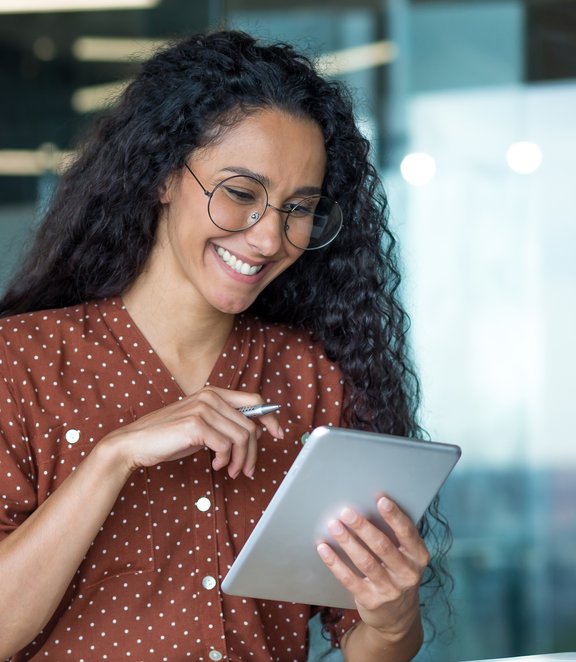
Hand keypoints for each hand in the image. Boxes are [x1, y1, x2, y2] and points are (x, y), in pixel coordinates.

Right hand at [103, 386, 283, 478]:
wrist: (136, 443)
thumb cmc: (168, 436)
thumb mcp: (202, 426)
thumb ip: (224, 424)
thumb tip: (254, 433)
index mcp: (214, 393)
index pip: (255, 400)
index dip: (271, 418)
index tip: (278, 434)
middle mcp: (211, 396)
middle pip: (251, 425)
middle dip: (252, 453)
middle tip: (245, 469)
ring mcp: (203, 409)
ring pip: (242, 437)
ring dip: (240, 460)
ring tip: (229, 470)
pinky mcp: (196, 424)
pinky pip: (226, 446)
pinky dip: (224, 460)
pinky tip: (214, 466)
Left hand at [316, 496, 428, 641]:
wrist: (398, 617)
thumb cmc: (398, 572)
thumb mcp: (407, 556)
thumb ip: (395, 535)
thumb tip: (370, 503)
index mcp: (418, 556)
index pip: (407, 533)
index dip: (394, 516)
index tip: (380, 500)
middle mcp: (407, 574)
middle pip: (382, 546)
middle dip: (362, 527)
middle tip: (346, 512)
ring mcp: (390, 589)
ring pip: (365, 562)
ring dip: (347, 541)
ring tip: (333, 526)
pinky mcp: (371, 600)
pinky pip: (349, 579)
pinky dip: (335, 563)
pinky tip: (324, 549)